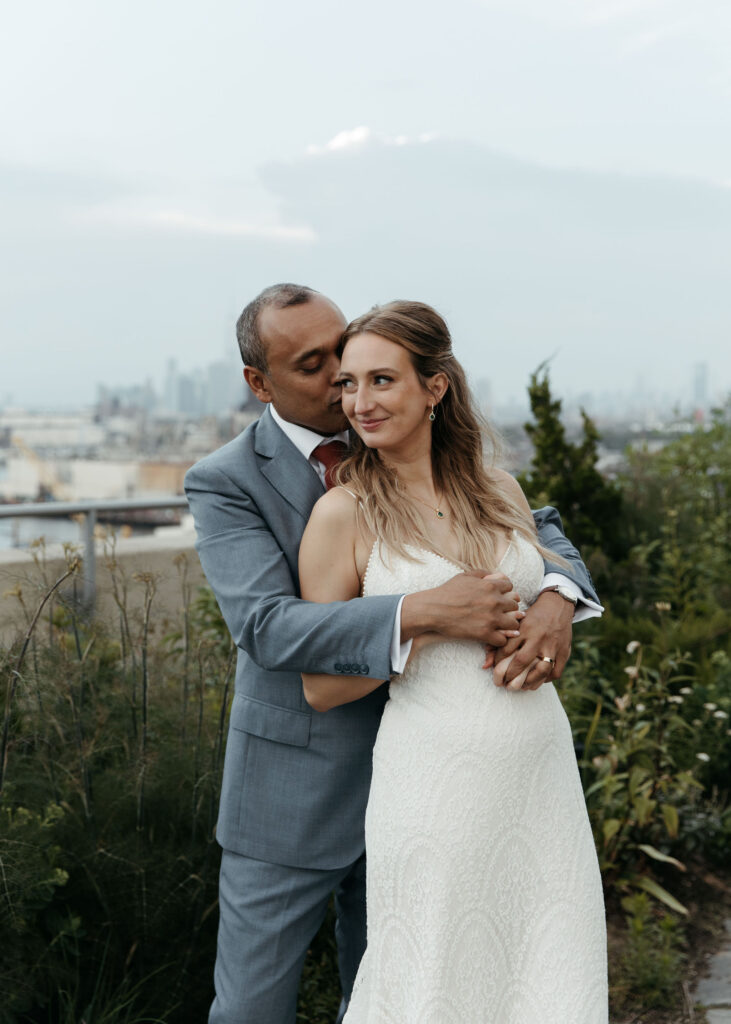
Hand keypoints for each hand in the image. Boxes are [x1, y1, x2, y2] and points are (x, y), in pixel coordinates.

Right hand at [402, 570, 521, 647]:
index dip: (506, 592)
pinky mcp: (484, 633)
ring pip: (514, 624)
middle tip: (501, 613)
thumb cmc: (447, 592)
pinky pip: (503, 639)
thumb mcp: (464, 576)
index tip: (499, 598)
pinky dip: (499, 639)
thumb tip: (496, 575)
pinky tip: (492, 637)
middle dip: (508, 609)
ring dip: (508, 625)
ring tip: (500, 626)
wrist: (433, 609)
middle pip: (515, 605)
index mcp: (490, 586)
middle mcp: (494, 601)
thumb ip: (482, 573)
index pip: (511, 587)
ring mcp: (491, 618)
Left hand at [490, 590, 572, 689]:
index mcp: (524, 628)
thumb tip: (485, 665)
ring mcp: (552, 646)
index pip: (506, 650)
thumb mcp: (516, 623)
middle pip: (522, 661)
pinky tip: (538, 681)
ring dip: (530, 682)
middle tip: (504, 683)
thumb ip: (500, 641)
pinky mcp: (564, 651)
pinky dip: (547, 680)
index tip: (494, 669)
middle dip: (510, 676)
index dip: (497, 663)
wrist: (557, 605)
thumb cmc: (532, 616)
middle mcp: (538, 638)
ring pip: (541, 670)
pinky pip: (556, 672)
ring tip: (521, 687)